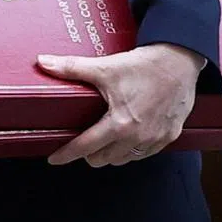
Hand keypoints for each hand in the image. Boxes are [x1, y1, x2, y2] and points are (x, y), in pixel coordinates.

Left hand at [38, 42, 203, 167]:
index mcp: (120, 124)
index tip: (53, 160)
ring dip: (110, 154)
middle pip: (104, 158)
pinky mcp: (169, 137)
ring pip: (124, 159)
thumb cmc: (141, 66)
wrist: (178, 63)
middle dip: (89, 154)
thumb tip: (43, 62)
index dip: (67, 154)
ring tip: (100, 141)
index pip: (86, 147)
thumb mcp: (103, 67)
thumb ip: (71, 68)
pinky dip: (131, 150)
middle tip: (80, 143)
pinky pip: (145, 154)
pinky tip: (125, 139)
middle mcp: (138, 137)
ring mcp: (155, 140)